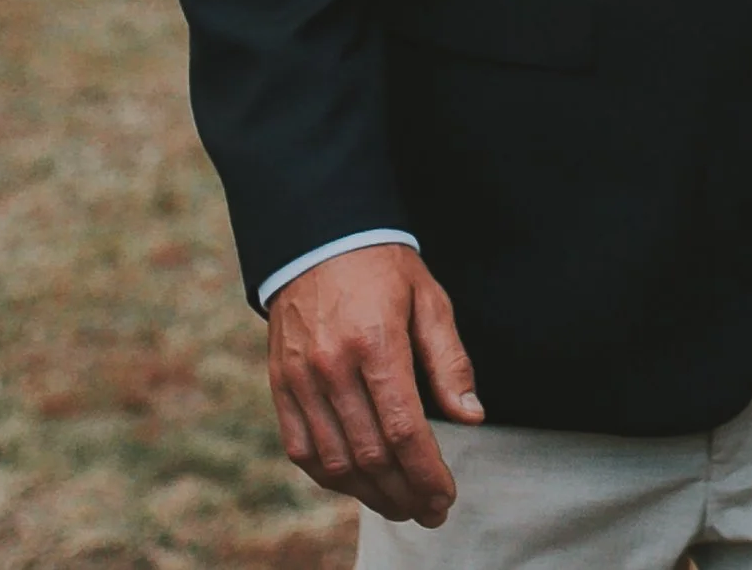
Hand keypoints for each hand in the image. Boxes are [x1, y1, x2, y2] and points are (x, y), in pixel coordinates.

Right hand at [266, 243, 481, 526]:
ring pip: (334, 462)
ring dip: (371, 495)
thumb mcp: (430, 300)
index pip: (404, 429)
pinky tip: (360, 486)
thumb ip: (450, 360)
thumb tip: (471, 417)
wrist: (319, 240)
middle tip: (432, 511)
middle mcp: (332, 367)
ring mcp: (300, 380)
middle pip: (370, 455)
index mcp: (376, 343)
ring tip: (402, 505)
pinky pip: (302, 450)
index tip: (446, 495)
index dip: (427, 472)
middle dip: (405, 492)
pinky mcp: (280, 387)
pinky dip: (332, 477)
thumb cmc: (385, 269)